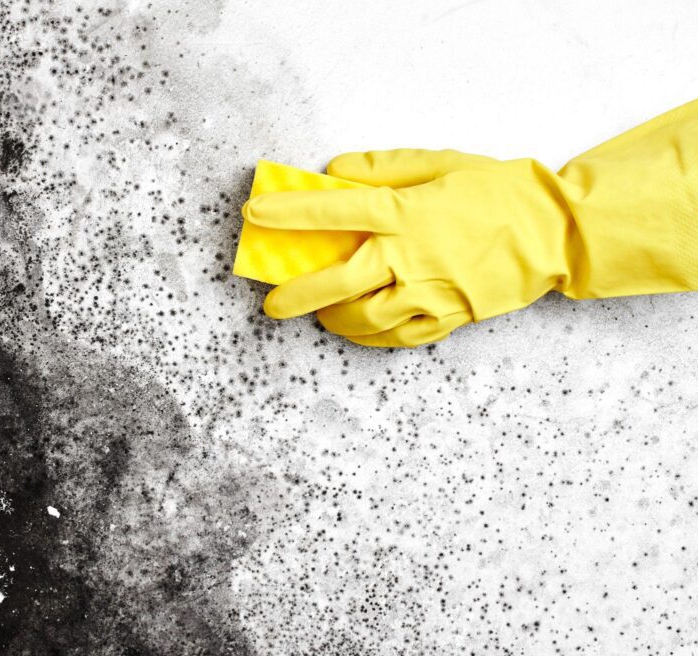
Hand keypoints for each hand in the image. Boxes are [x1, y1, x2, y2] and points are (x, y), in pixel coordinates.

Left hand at [242, 149, 575, 346]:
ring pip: (363, 318)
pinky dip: (369, 338)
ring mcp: (429, 294)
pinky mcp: (448, 318)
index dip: (289, 213)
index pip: (333, 212)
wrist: (555, 231)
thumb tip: (334, 172)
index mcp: (405, 213)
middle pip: (337, 282)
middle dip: (296, 295)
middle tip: (272, 303)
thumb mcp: (439, 162)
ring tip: (317, 315)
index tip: (255, 214)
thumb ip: (381, 167)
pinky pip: (397, 338)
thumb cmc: (496, 190)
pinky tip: (356, 330)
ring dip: (331, 319)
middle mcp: (410, 258)